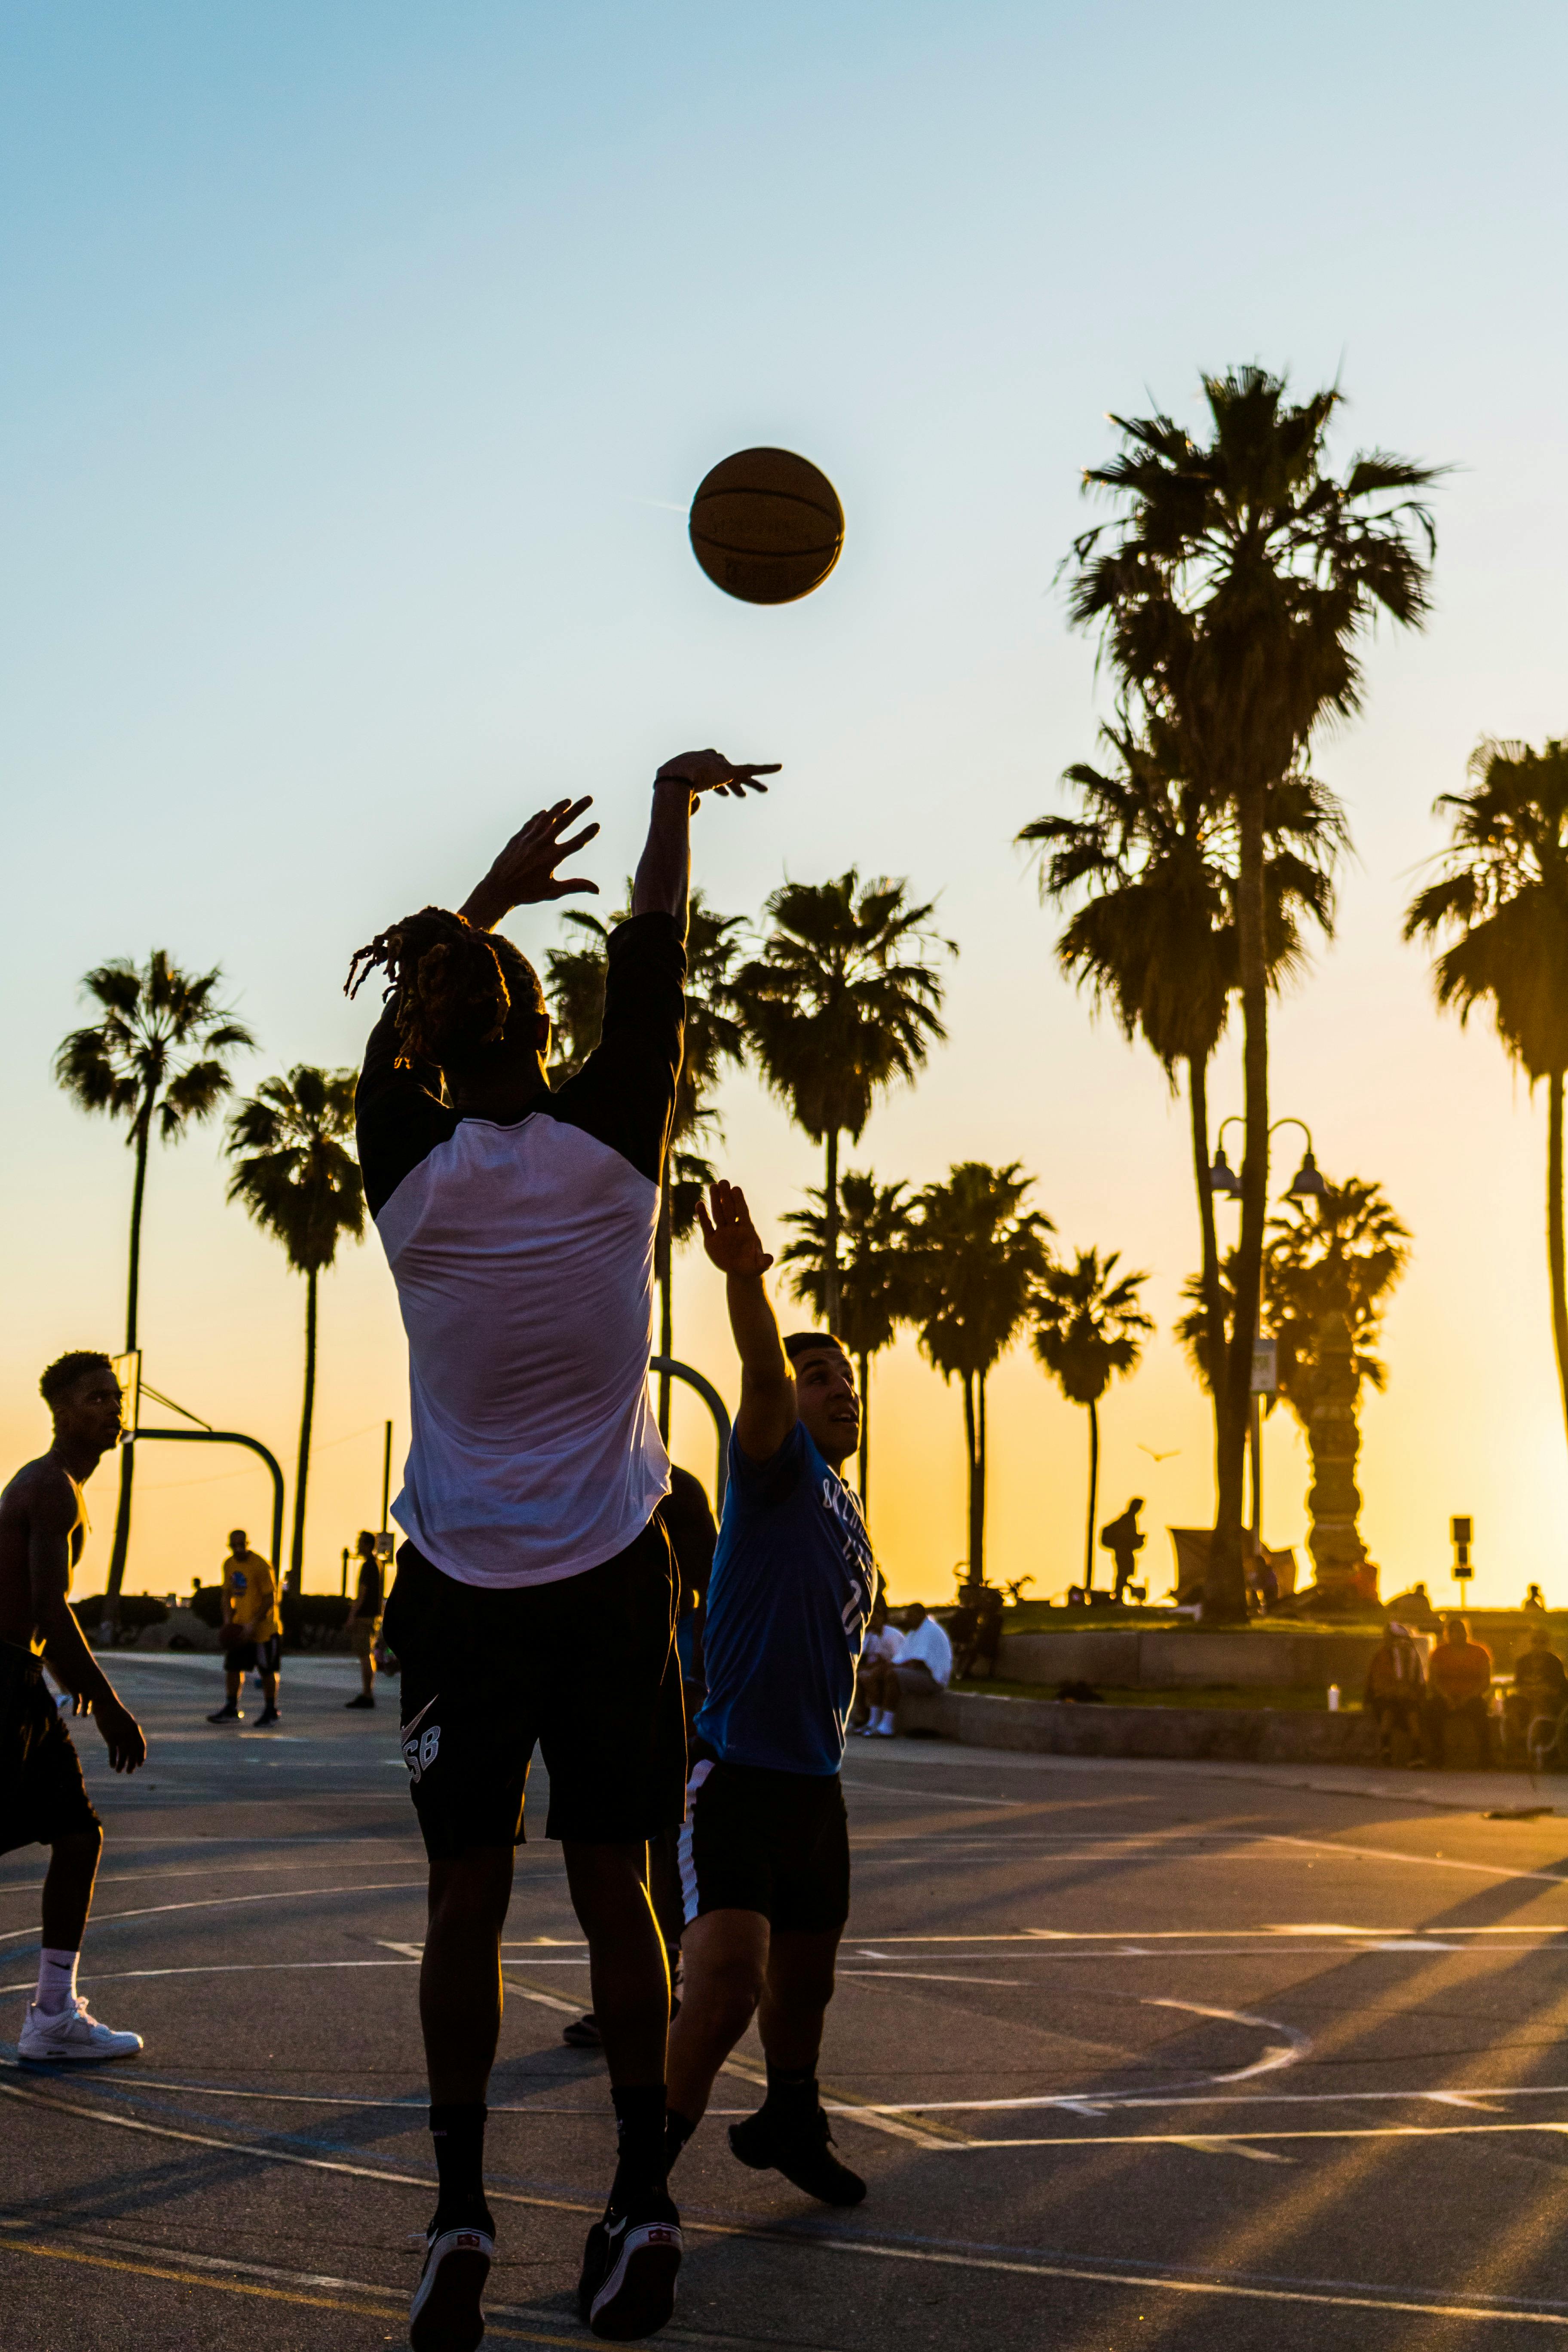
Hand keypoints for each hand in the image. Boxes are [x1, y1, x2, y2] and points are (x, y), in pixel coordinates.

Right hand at [95, 1694, 146, 1773]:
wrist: (105, 1704)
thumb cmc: (115, 1714)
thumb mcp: (126, 1721)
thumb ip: (130, 1731)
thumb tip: (132, 1743)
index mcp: (135, 1728)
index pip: (141, 1745)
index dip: (141, 1756)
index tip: (140, 1764)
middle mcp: (129, 1732)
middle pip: (133, 1751)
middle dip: (132, 1763)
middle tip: (129, 1772)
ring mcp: (120, 1734)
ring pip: (123, 1753)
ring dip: (121, 1764)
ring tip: (119, 1771)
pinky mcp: (110, 1736)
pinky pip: (113, 1751)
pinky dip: (113, 1760)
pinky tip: (112, 1766)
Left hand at [461, 798, 600, 927]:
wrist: (497, 889)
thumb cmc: (527, 893)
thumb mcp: (553, 891)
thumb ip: (575, 886)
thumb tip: (597, 889)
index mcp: (552, 858)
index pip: (576, 842)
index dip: (588, 833)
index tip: (597, 824)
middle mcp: (541, 845)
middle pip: (563, 822)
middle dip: (578, 809)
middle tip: (589, 798)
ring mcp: (528, 839)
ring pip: (546, 818)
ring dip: (558, 808)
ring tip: (568, 801)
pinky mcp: (518, 838)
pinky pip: (531, 823)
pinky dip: (539, 817)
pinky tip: (545, 813)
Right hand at [654, 750, 779, 804]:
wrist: (674, 777)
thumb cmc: (672, 788)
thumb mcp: (681, 797)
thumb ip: (690, 801)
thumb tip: (695, 804)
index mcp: (701, 769)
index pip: (715, 778)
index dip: (721, 788)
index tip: (726, 794)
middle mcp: (712, 764)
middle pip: (729, 775)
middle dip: (738, 783)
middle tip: (744, 792)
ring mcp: (721, 767)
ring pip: (743, 775)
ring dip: (754, 784)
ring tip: (764, 791)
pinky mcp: (731, 770)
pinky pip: (753, 769)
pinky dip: (766, 768)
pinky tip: (779, 767)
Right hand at [697, 1180, 774, 1276]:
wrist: (741, 1273)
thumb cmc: (753, 1265)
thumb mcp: (759, 1265)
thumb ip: (764, 1261)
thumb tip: (770, 1259)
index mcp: (747, 1229)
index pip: (742, 1211)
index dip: (739, 1200)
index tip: (736, 1188)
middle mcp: (733, 1228)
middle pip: (729, 1209)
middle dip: (726, 1196)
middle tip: (723, 1181)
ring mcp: (722, 1232)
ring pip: (717, 1213)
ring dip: (715, 1200)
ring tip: (712, 1186)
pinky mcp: (711, 1240)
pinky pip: (706, 1226)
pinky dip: (702, 1216)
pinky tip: (699, 1204)